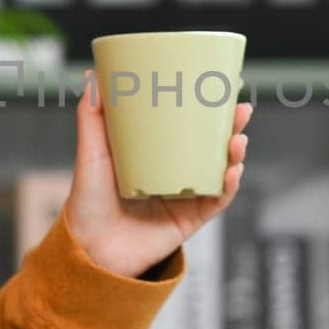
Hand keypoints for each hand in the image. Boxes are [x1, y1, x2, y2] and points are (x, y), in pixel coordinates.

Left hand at [63, 69, 251, 278]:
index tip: (220, 85)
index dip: (207, 107)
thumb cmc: (86, 203)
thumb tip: (92, 76)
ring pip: (221, 170)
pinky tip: (232, 172)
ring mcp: (185, 196)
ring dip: (236, 154)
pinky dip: (229, 187)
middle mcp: (174, 172)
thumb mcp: (90, 153)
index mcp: (155, 154)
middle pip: (212, 145)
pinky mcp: (190, 220)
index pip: (188, 125)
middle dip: (231, 126)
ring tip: (237, 140)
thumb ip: (91, 117)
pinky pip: (217, 202)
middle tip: (241, 109)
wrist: (89, 252)